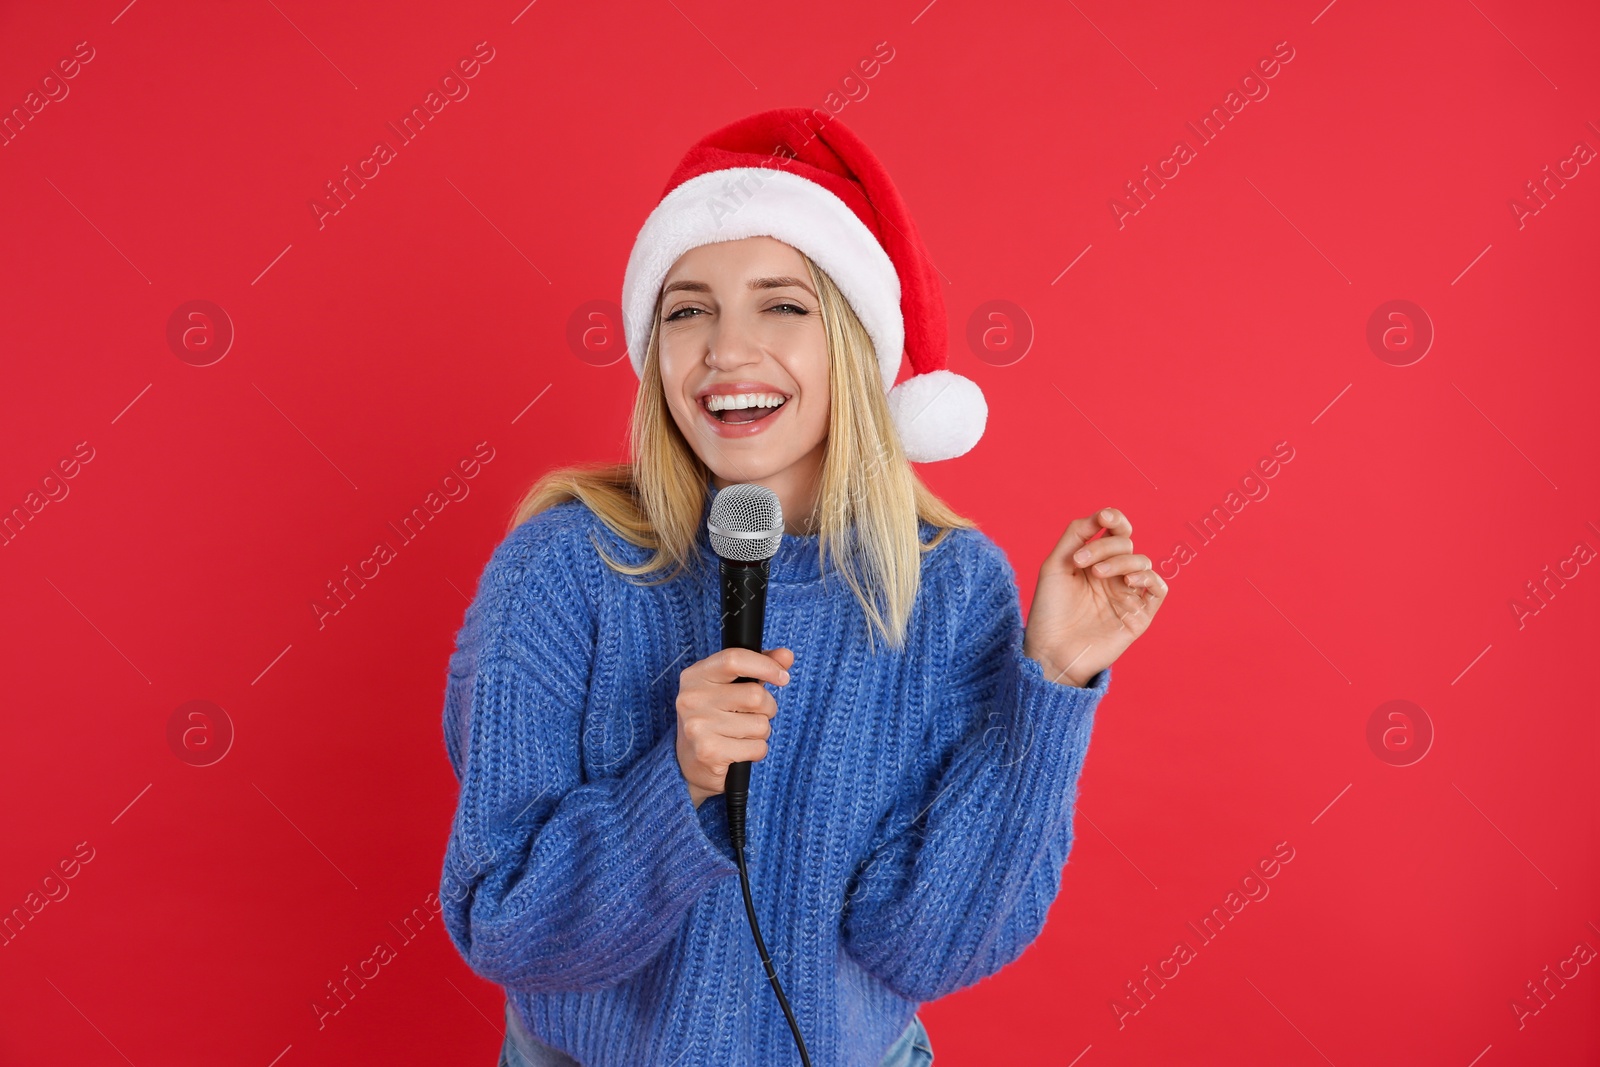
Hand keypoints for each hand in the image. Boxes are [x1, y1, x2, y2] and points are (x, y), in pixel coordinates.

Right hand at [674, 647, 794, 807]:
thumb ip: (757, 667)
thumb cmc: (714, 718)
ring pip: (761, 724)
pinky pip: (757, 748)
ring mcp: (698, 726)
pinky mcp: (709, 752)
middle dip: (767, 707)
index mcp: (695, 676)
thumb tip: (786, 655)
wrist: (690, 762)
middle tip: (754, 715)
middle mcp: (692, 698)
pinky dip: (757, 751)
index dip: (765, 665)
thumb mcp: (729, 687)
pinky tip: (739, 751)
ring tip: (742, 734)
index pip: (734, 659)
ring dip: (761, 732)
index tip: (782, 677)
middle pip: (755, 695)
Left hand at [1023, 507, 1166, 686]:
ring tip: (1096, 574)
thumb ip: (1076, 535)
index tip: (1103, 517)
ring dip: (1121, 561)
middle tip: (1080, 562)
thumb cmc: (1049, 610)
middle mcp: (1114, 576)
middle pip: (1126, 544)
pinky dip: (1148, 578)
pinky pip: (1158, 588)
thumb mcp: (1055, 565)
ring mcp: (1128, 594)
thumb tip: (1100, 515)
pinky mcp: (1139, 615)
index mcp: (1095, 561)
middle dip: (1104, 546)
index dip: (1115, 519)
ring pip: (1142, 562)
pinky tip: (1127, 581)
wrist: (1050, 650)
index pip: (1116, 531)